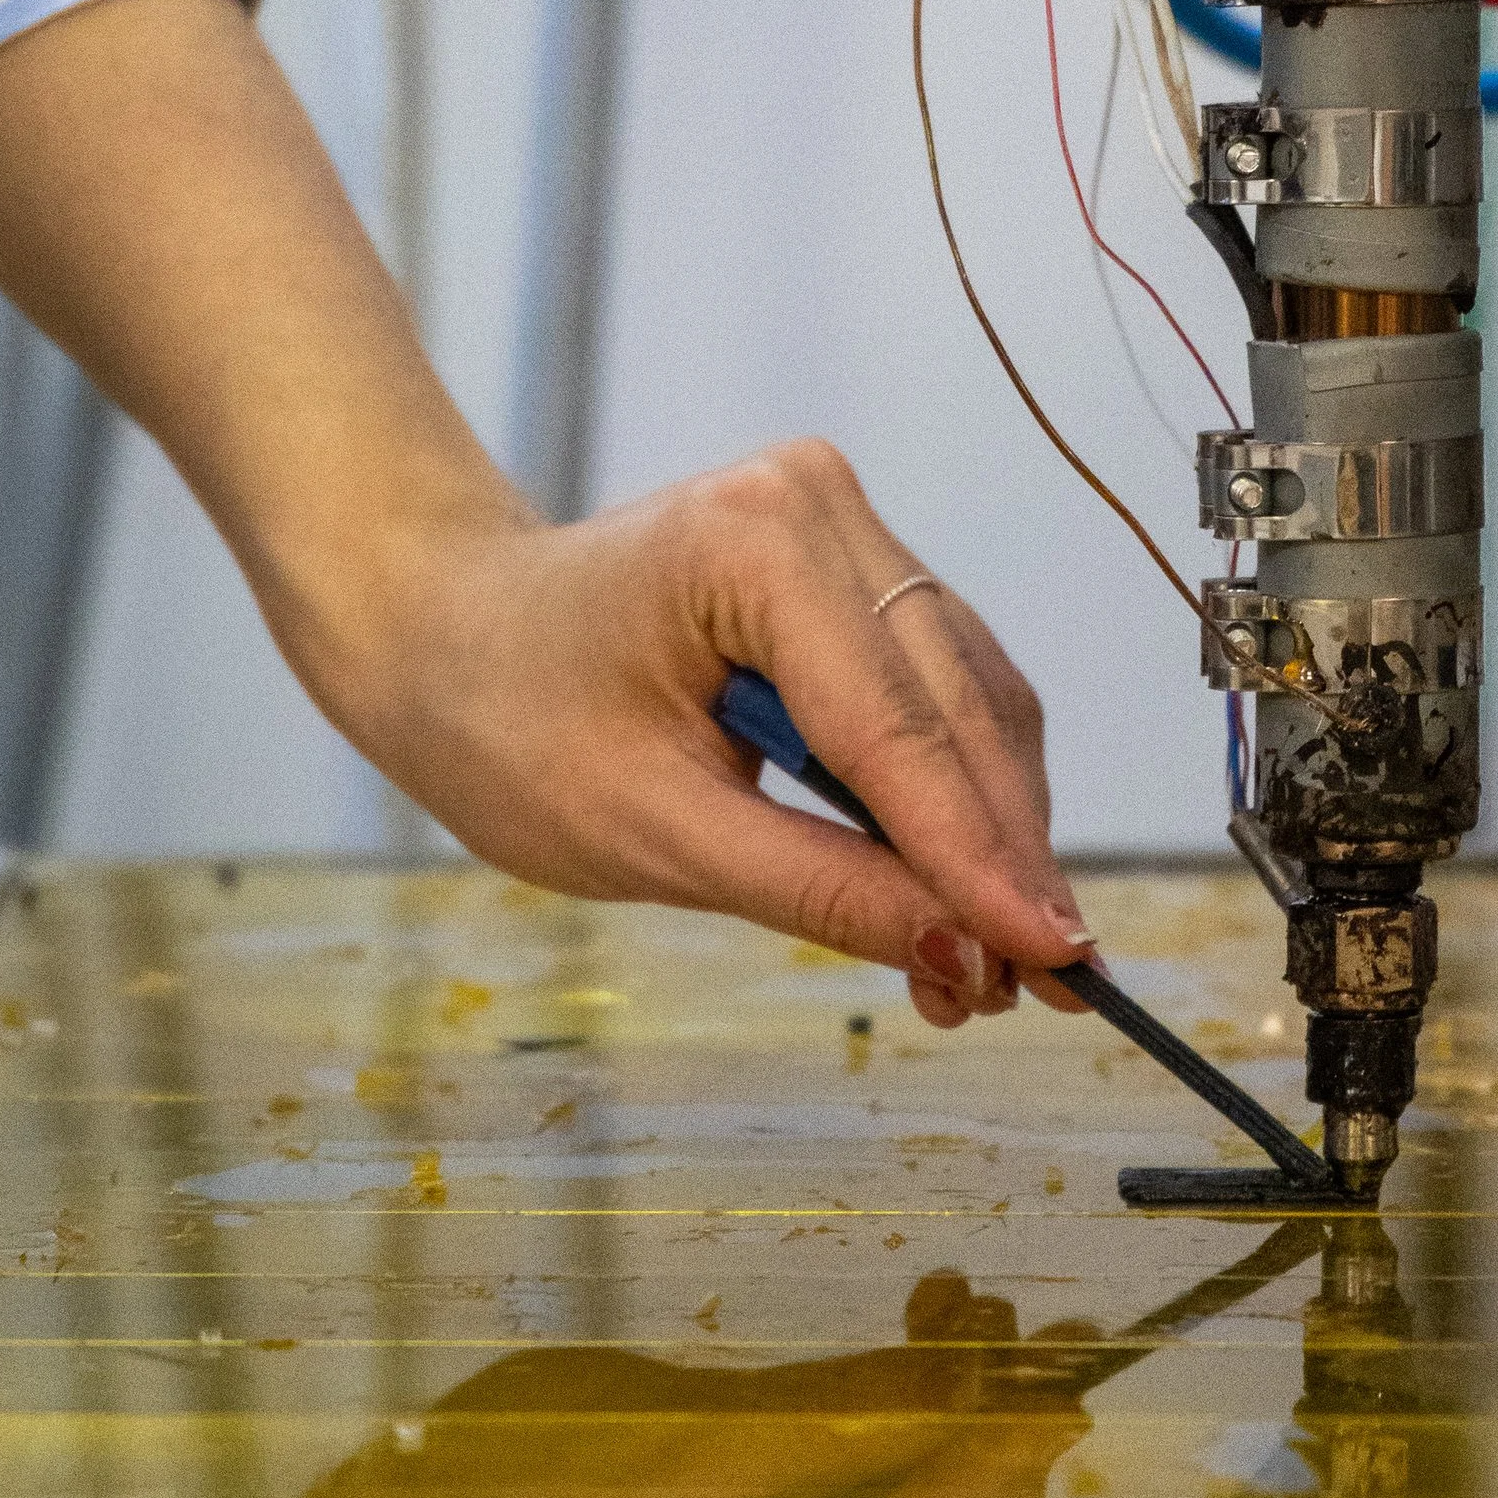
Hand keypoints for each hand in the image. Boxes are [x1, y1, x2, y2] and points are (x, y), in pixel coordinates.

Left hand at [0, 0, 1092, 1038]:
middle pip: (957, 709)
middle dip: (1000, 857)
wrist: (437, 623)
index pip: (900, 732)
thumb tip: (961, 954)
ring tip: (993, 964)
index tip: (1060, 964)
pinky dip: (947, 783)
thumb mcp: (649, 834)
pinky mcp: (848, 555)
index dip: (984, 861)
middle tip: (1043, 992)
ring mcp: (843, 518)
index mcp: (757, 547)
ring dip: (988, 828)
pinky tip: (956, 880)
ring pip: (967, 694)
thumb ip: (815, 888)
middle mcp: (823, 505)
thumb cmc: (503, 718)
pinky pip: (933, 678)